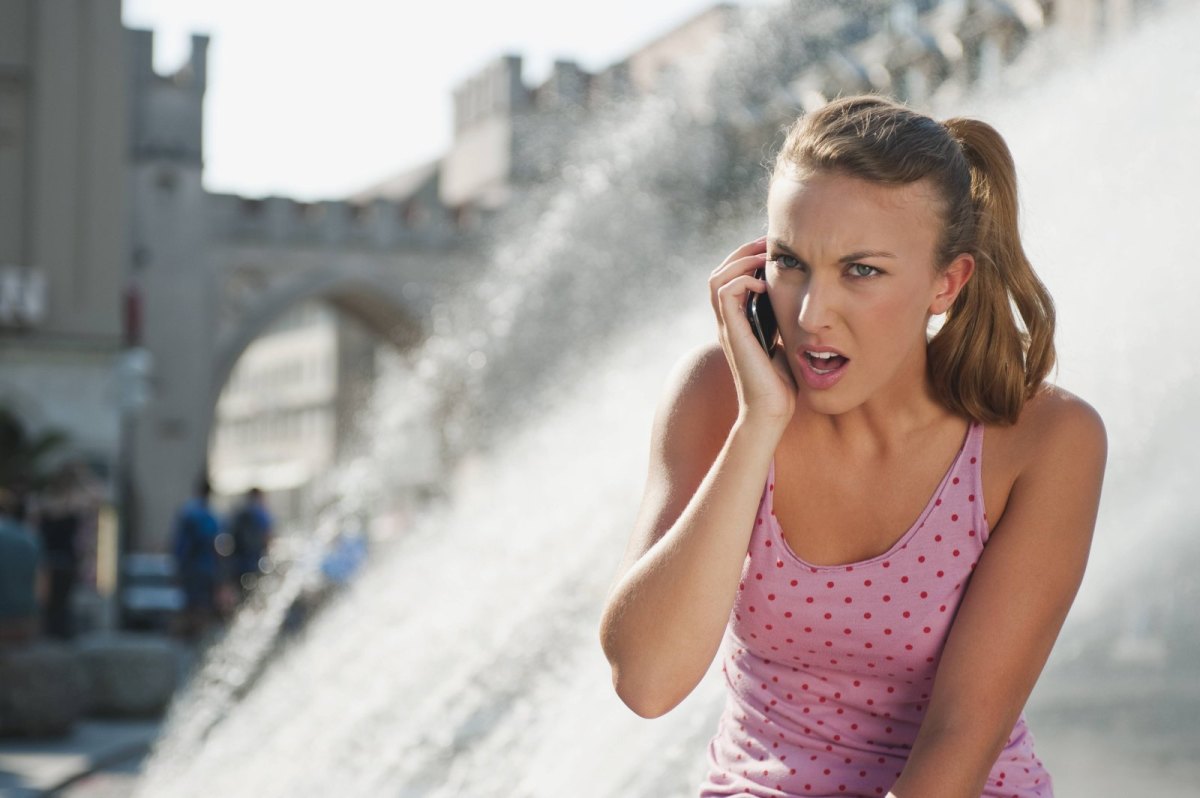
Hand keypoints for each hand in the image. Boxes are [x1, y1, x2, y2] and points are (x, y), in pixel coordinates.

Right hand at [708, 237, 796, 426]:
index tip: (772, 250)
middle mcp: (727, 322)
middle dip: (743, 252)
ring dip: (740, 261)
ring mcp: (727, 328)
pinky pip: (725, 293)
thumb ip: (781, 322)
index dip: (747, 258)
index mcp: (738, 322)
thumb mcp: (784, 342)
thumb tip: (797, 303)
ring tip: (765, 258)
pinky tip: (763, 284)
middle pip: (719, 272)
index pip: (731, 279)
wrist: (772, 410)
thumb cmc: (781, 383)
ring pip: (716, 278)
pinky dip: (742, 280)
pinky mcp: (733, 333)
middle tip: (768, 243)